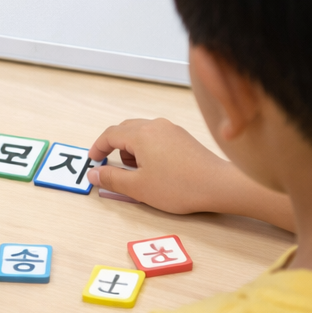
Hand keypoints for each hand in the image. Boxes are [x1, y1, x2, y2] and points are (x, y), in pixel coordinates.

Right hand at [87, 118, 294, 230]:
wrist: (218, 185)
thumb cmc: (179, 186)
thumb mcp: (138, 187)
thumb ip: (112, 178)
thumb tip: (93, 173)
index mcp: (141, 134)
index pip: (110, 134)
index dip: (98, 147)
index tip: (93, 159)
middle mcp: (156, 125)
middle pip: (126, 129)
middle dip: (114, 146)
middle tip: (109, 164)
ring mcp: (171, 129)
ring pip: (142, 132)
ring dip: (131, 147)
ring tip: (133, 170)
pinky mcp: (183, 137)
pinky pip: (156, 136)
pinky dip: (147, 148)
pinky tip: (153, 167)